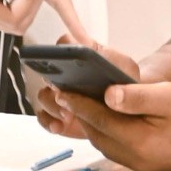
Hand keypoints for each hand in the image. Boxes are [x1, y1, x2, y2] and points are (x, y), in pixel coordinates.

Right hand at [29, 41, 146, 139]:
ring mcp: (60, 94)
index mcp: (81, 55)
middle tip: (64, 93)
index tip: (65, 65)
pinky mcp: (57, 115)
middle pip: (48, 72)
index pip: (63, 44)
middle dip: (54, 84)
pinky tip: (59, 126)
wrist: (126, 106)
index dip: (61, 52)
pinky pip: (44, 117)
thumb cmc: (124, 83)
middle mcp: (65, 72)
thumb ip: (114, 61)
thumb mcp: (126, 69)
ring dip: (52, 105)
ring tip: (67, 115)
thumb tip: (99, 68)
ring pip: (44, 96)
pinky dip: (48, 122)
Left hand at [46, 67, 170, 170]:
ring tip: (80, 102)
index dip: (78, 103)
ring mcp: (138, 166)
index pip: (99, 119)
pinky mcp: (144, 167)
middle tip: (64, 92)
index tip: (60, 88)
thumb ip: (137, 97)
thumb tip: (106, 94)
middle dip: (80, 113)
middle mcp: (134, 159)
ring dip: (92, 124)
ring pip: (104, 143)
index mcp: (139, 141)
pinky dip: (106, 132)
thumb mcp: (169, 97)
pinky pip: (116, 148)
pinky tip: (106, 118)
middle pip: (97, 133)